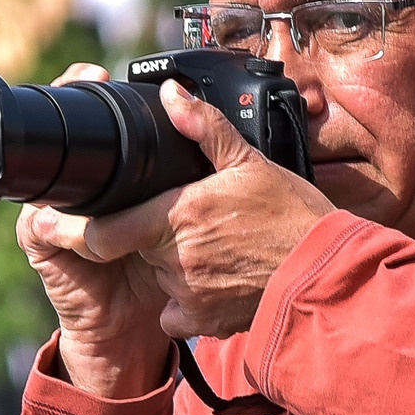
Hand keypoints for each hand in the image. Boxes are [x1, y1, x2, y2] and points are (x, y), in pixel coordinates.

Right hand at [14, 65, 172, 397]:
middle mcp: (79, 195)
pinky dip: (47, 217)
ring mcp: (57, 218)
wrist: (134, 333)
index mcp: (111, 185)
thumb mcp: (180, 223)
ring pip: (44, 175)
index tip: (101, 69)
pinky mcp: (42, 247)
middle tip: (81, 77)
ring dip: (53, 154)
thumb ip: (184, 182)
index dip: (90, 96)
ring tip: (68, 130)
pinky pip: (36, 225)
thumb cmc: (160, 278)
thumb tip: (202, 133)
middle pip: (65, 141)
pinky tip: (57, 207)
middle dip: (67, 107)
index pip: (94, 131)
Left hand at [71, 81, 335, 338]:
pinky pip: (176, 311)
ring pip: (158, 276)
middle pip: (132, 249)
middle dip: (147, 235)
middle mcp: (174, 259)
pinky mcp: (205, 320)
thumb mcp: (250, 162)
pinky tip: (214, 280)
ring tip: (212, 246)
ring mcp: (187, 293)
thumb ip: (203, 126)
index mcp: (176, 216)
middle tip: (185, 220)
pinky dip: (186, 300)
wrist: (325, 275)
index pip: (101, 232)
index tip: (96, 218)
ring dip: (172, 263)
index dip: (89, 227)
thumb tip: (171, 94)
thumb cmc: (293, 217)